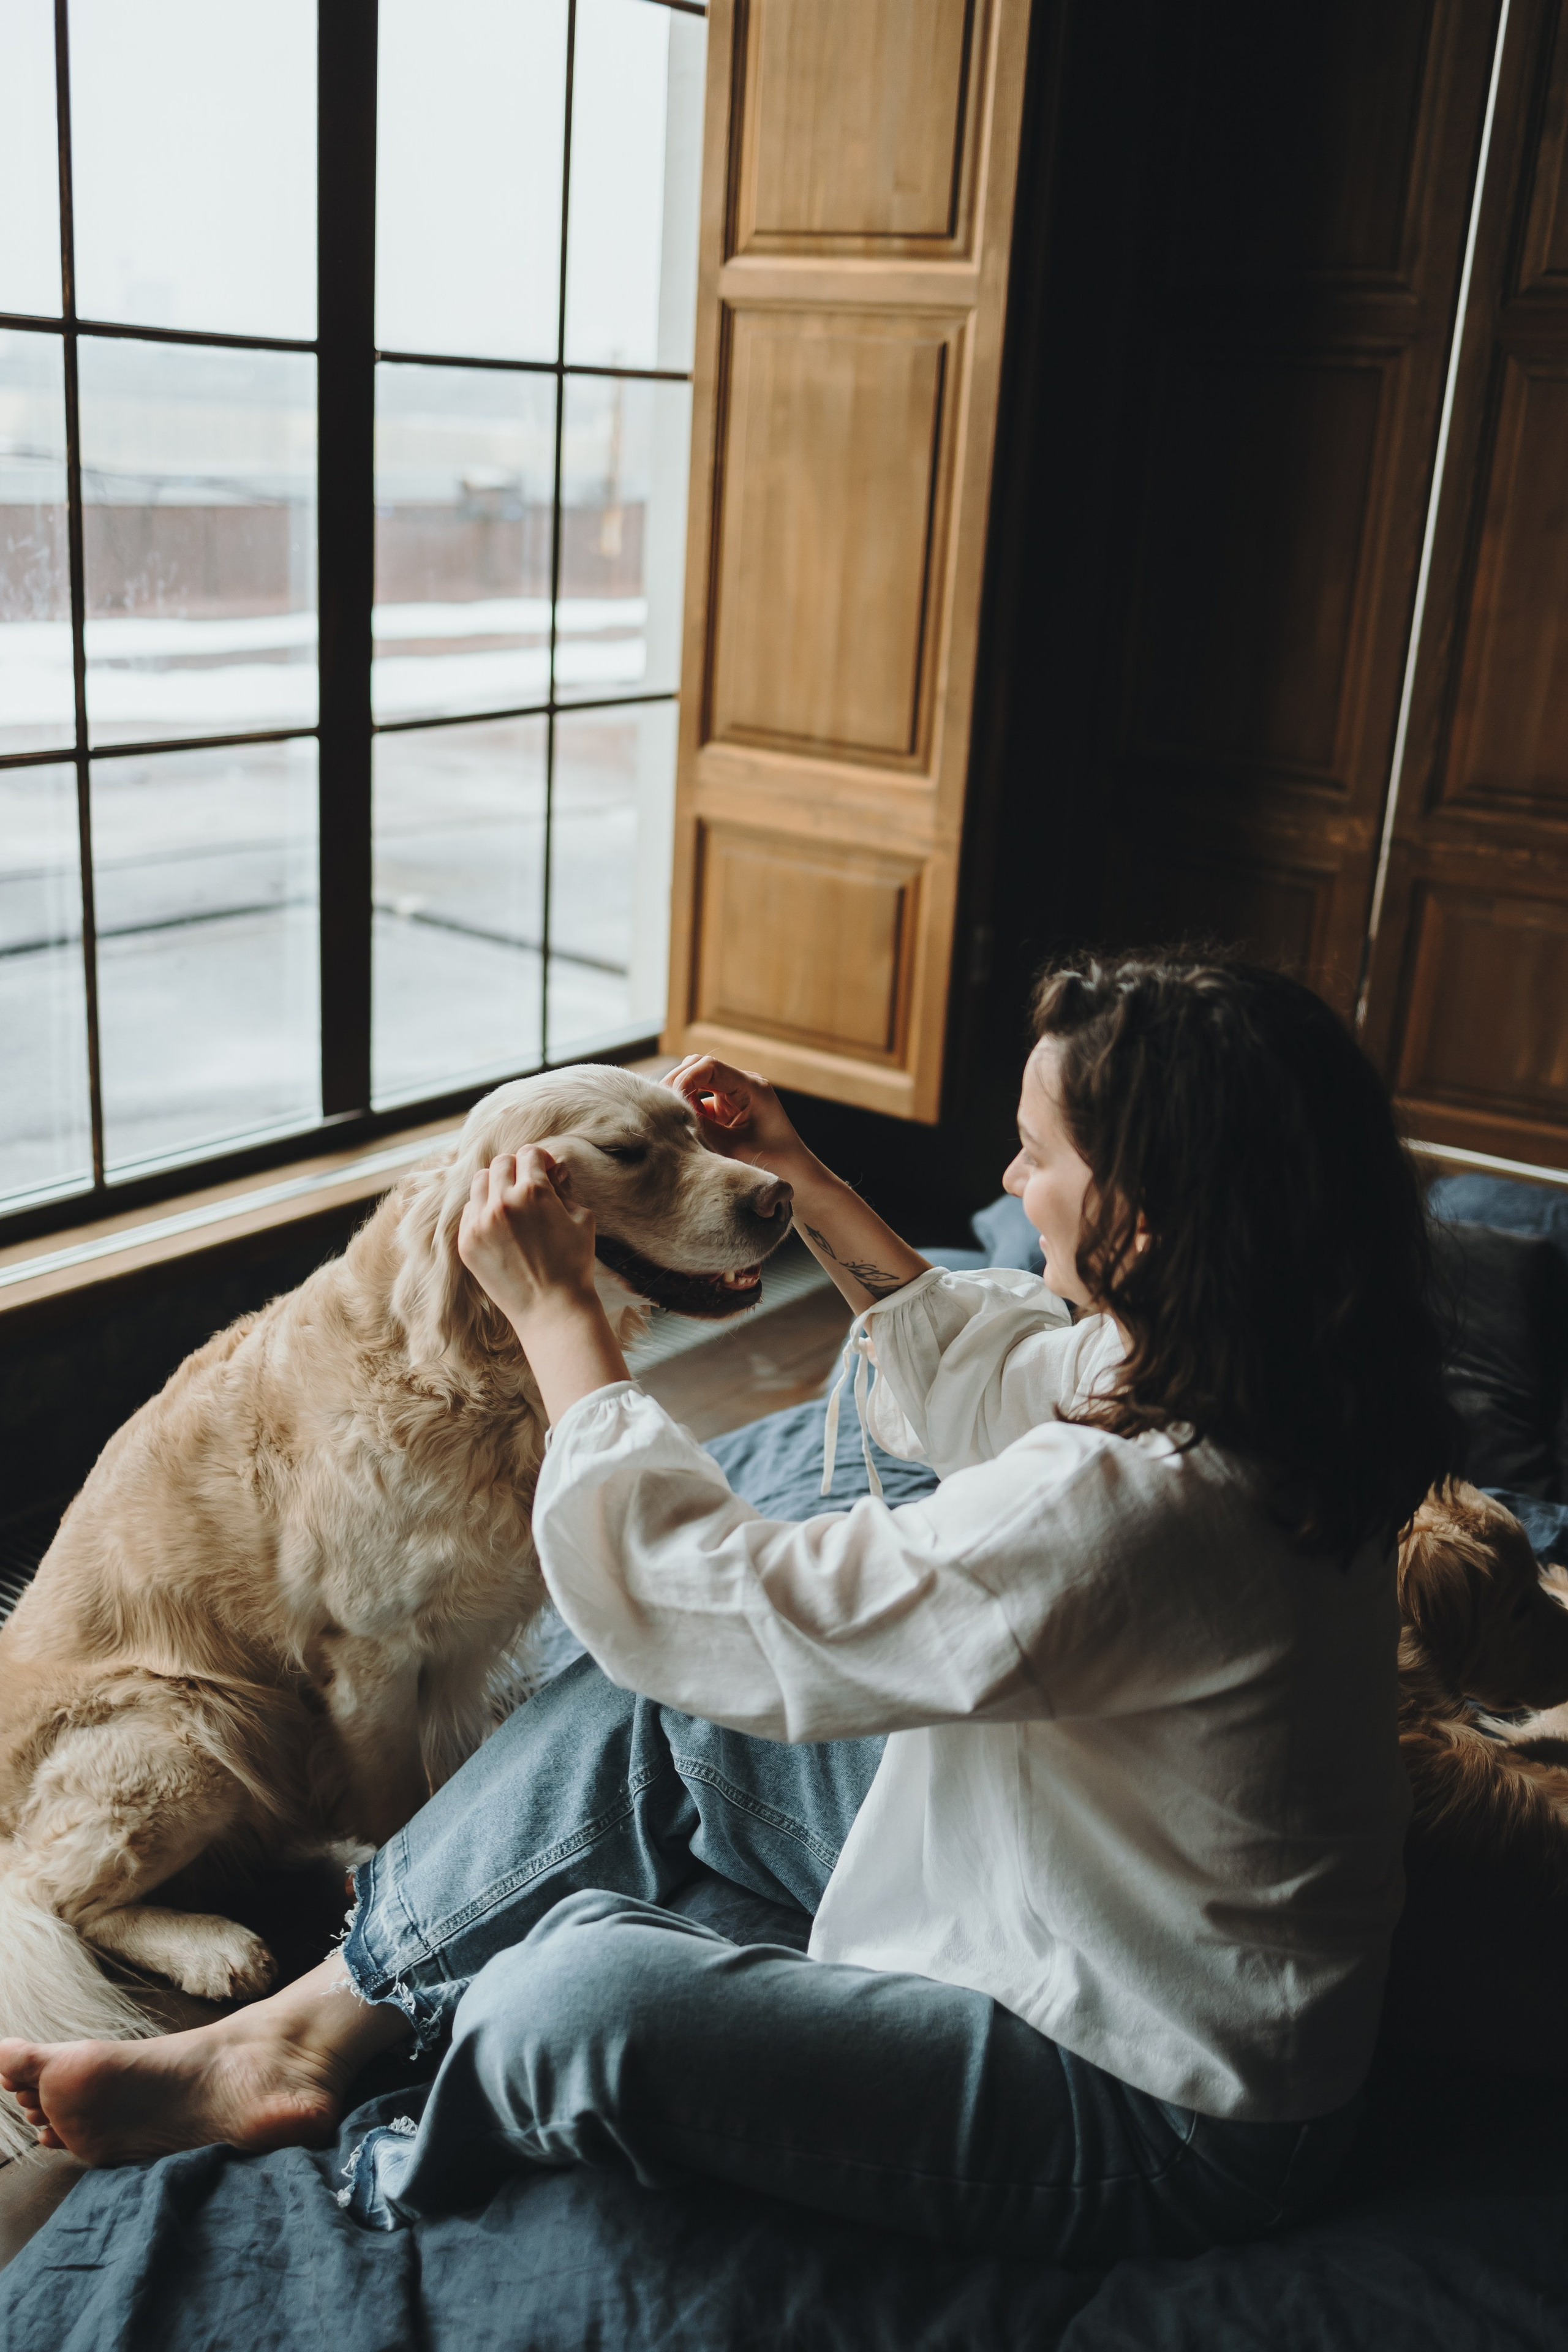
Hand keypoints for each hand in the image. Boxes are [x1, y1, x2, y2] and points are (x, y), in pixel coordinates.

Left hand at [457, 1149, 596, 1332]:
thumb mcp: (582, 1219)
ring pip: (480, 1182)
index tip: (544, 1171)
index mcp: (534, 1192)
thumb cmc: (573, 1264)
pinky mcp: (467, 1242)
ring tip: (510, 1204)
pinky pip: (469, 1211)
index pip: (529, 1153)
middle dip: (516, 1169)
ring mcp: (480, 1223)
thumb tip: (551, 1171)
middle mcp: (502, 1202)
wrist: (552, 1309)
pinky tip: (500, 1228)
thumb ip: (564, 1188)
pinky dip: (483, 1211)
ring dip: (496, 1186)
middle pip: (501, 1163)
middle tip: (527, 1187)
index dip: (539, 1159)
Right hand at [664, 1055, 809, 1174]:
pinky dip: (687, 1108)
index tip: (669, 1101)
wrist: (797, 1176)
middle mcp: (744, 1084)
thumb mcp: (730, 1147)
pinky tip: (679, 1125)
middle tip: (661, 1109)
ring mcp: (735, 1095)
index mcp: (751, 1087)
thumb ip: (699, 1127)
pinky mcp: (728, 1108)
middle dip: (677, 1084)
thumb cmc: (772, 1163)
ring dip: (681, 1096)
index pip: (708, 1066)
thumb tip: (667, 1115)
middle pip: (699, 1067)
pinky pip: (701, 1099)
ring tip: (669, 1119)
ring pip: (697, 1081)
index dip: (684, 1079)